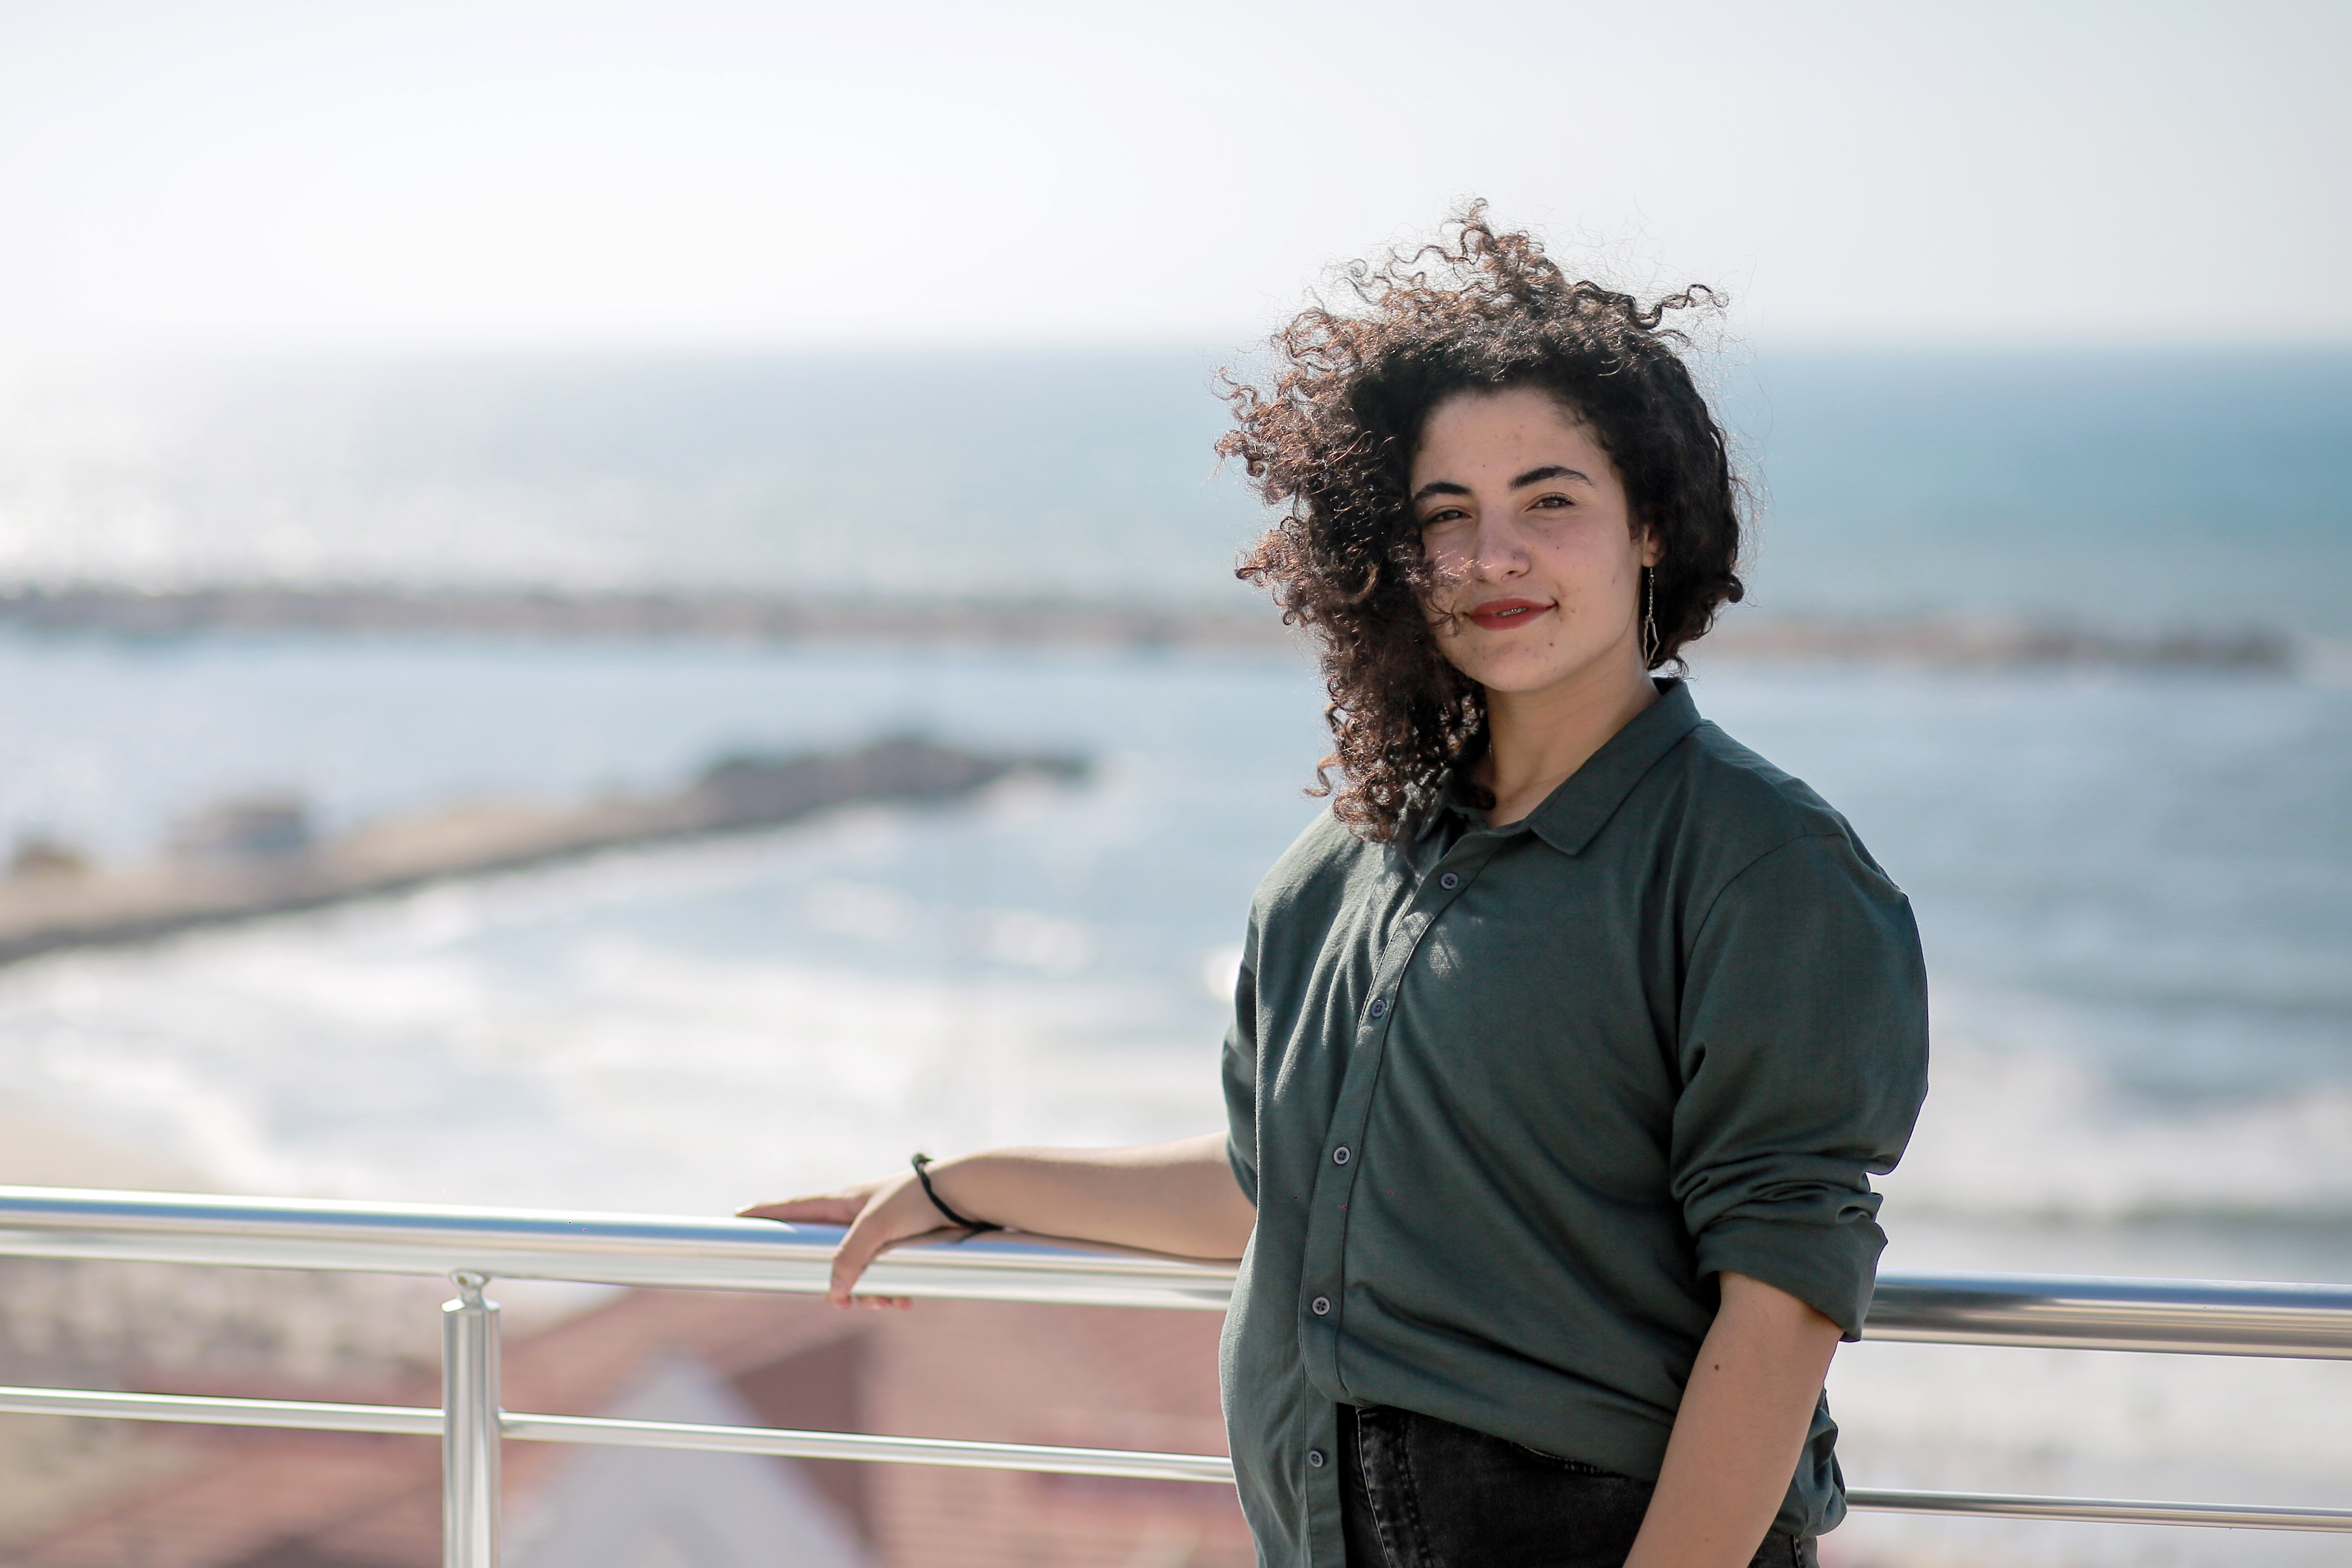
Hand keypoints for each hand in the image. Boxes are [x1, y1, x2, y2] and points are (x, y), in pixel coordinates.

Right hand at [738, 1171, 960, 1309]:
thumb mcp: (878, 1224)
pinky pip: (884, 1276)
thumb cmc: (919, 1199)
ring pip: (857, 1272)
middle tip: (843, 1301)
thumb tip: (834, 1291)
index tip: (737, 1219)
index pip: (794, 1209)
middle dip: (834, 1283)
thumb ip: (850, 1255)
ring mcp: (878, 1233)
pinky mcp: (901, 1246)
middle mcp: (856, 1217)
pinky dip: (890, 1290)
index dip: (766, 1215)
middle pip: (825, 1255)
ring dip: (868, 1293)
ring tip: (886, 1302)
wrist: (967, 1196)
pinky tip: (904, 1300)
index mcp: (842, 1203)